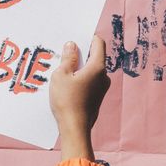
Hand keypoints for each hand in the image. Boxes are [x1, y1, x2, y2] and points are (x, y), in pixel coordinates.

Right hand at [49, 36, 109, 159]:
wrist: (75, 129)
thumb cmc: (67, 101)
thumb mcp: (61, 75)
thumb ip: (68, 58)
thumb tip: (72, 45)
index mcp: (97, 67)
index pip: (98, 43)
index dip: (88, 37)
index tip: (76, 37)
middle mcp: (103, 76)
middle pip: (94, 57)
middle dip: (80, 53)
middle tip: (65, 53)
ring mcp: (102, 88)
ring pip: (91, 70)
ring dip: (79, 67)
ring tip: (62, 70)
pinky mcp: (97, 98)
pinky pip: (90, 81)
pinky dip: (80, 79)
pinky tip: (67, 84)